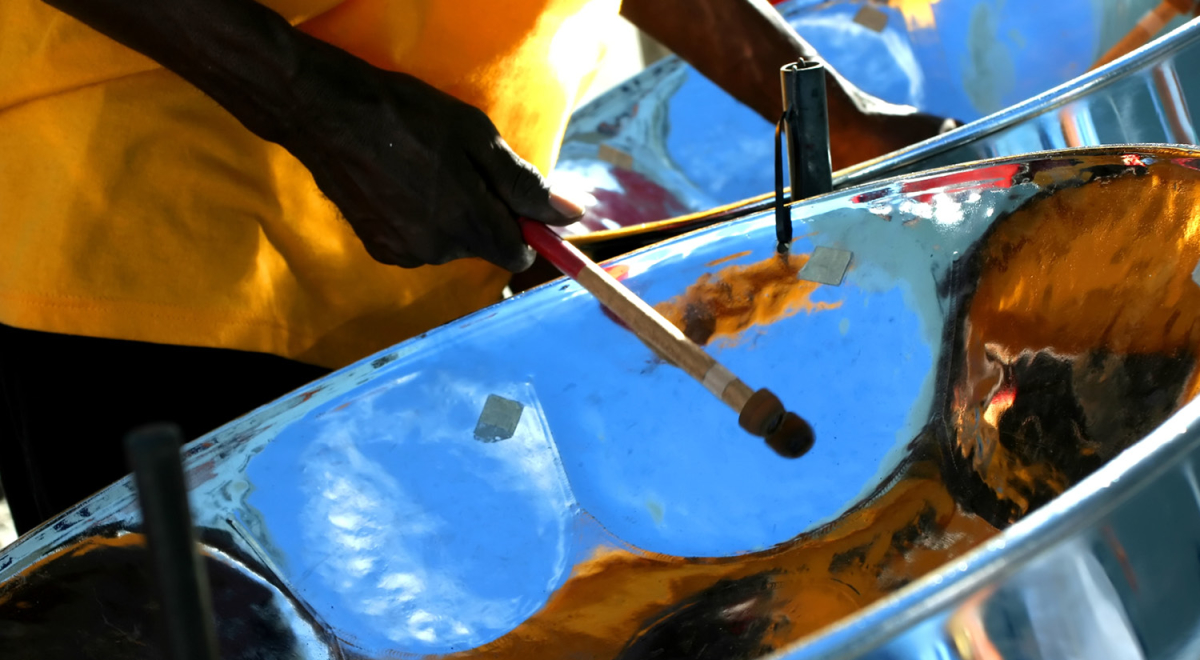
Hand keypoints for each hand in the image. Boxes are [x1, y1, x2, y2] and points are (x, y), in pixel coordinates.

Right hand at [282, 47, 583, 271]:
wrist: (327, 114)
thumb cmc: (408, 117)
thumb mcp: (477, 139)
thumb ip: (525, 185)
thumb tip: (572, 215)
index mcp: (469, 225)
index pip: (519, 254)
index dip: (523, 227)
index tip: (513, 198)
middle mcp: (439, 251)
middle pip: (483, 247)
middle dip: (483, 216)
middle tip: (461, 168)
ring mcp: (405, 253)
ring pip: (449, 244)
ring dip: (450, 218)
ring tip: (425, 173)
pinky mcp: (379, 249)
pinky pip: (418, 243)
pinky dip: (419, 221)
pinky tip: (401, 187)